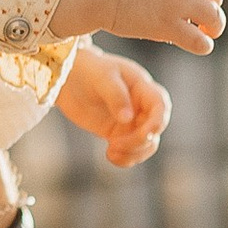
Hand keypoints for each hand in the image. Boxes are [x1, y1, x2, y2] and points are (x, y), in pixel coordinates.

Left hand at [57, 40, 169, 168]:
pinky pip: (129, 151)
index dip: (158, 122)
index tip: (145, 134)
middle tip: (115, 145)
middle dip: (140, 141)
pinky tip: (109, 155)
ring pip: (145, 144)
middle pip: (154, 129)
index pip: (160, 106)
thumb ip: (116, 96)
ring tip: (111, 152)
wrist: (68, 77)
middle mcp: (140, 106)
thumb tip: (128, 119)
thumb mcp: (102, 78)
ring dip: (134, 153)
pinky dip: (124, 158)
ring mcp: (130, 121)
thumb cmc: (88, 69)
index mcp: (142, 88)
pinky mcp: (117, 133)